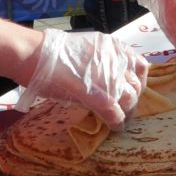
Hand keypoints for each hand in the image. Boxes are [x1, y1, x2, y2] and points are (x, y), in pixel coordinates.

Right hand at [23, 29, 146, 128]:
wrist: (35, 54)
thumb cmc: (55, 53)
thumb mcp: (88, 49)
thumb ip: (103, 63)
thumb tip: (109, 80)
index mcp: (114, 48)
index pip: (140, 67)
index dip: (138, 83)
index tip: (132, 91)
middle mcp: (115, 61)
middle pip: (135, 87)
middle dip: (132, 101)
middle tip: (125, 111)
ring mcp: (106, 78)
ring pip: (128, 100)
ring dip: (126, 113)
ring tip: (120, 121)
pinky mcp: (94, 94)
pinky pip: (114, 112)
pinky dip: (116, 122)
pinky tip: (115, 127)